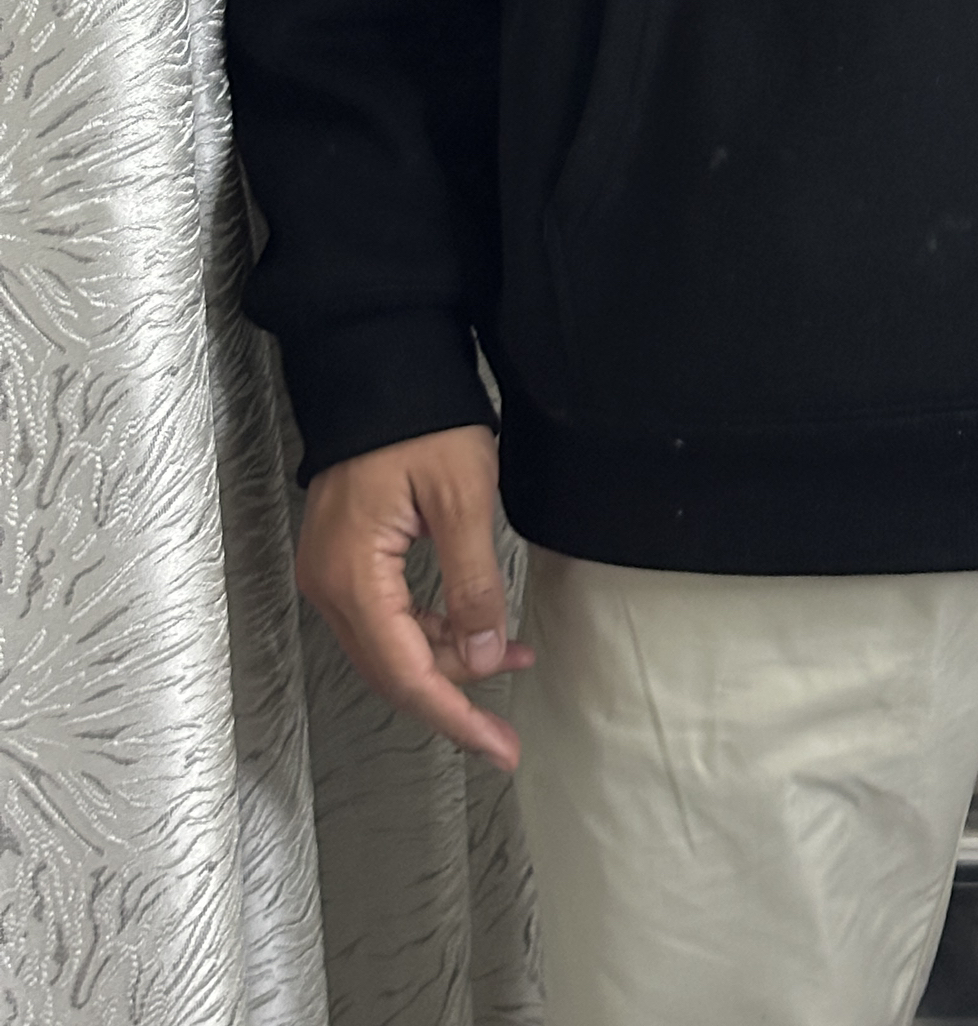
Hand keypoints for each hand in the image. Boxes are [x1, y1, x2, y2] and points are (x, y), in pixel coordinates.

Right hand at [296, 424, 533, 770]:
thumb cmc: (420, 421)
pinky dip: (431, 630)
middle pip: (392, 670)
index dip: (455, 716)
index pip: (406, 672)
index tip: (498, 748)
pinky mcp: (345, 560)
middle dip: (455, 696)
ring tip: (512, 655)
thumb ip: (472, 584)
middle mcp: (329, 585)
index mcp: (353, 576)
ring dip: (448, 660)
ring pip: (391, 647)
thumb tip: (482, 657)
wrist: (379, 367)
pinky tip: (474, 627)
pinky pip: (386, 618)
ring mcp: (331, 573)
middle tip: (507, 726)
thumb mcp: (463, 498)